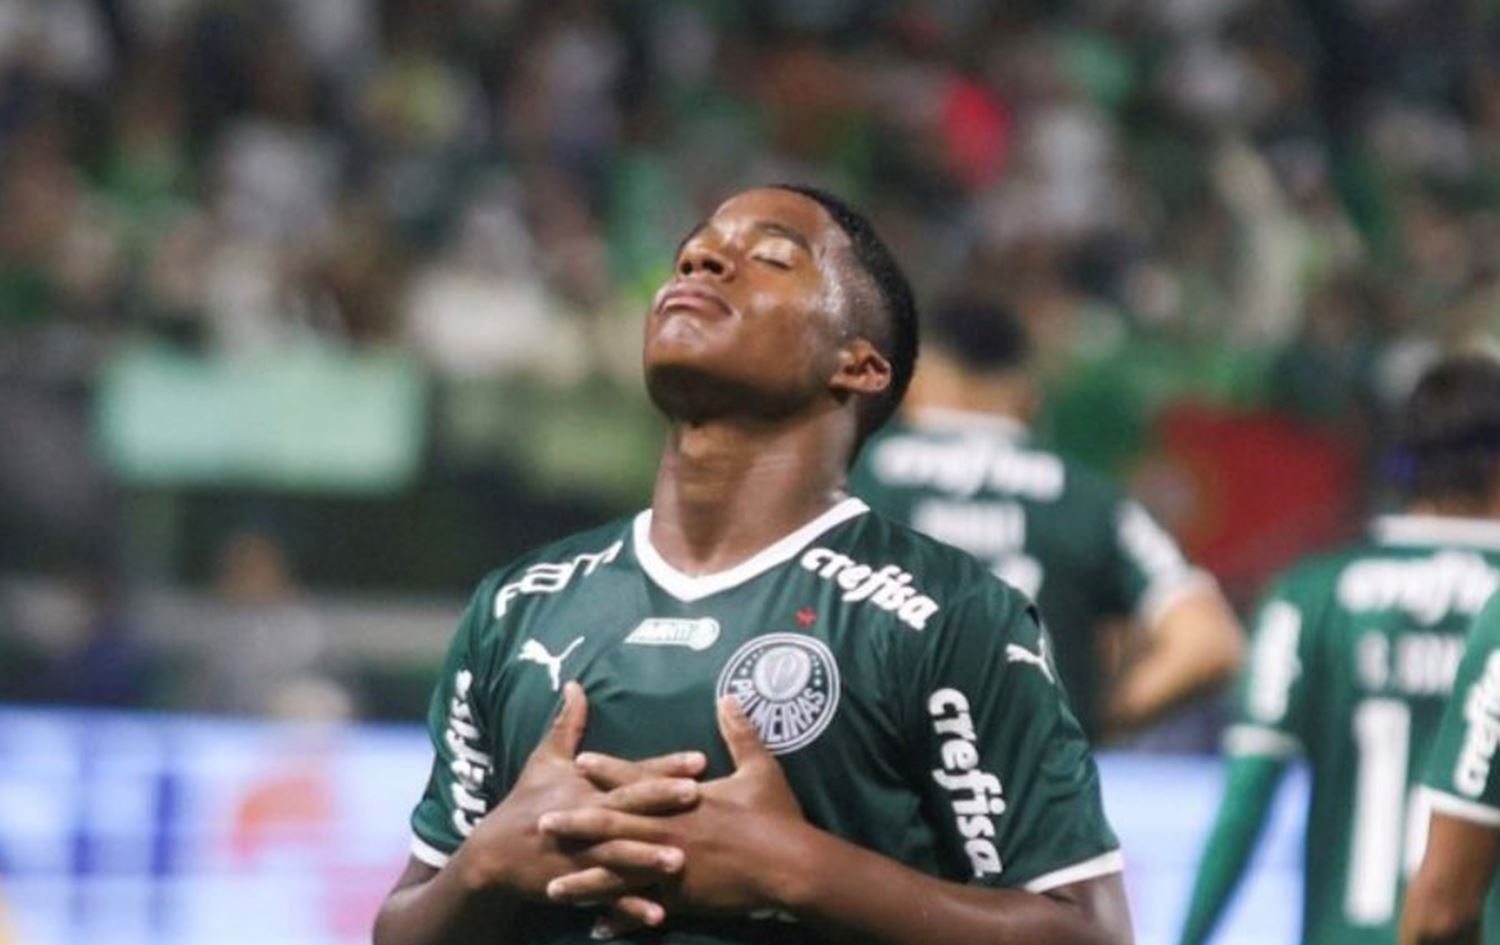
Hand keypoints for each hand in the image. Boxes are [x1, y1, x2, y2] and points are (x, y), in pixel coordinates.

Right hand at [455, 682, 704, 928]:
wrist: (491, 855)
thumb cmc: (525, 801)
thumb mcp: (544, 759)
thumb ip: (567, 723)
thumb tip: (576, 683)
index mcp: (586, 789)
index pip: (631, 774)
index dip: (663, 767)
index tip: (697, 760)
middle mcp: (586, 820)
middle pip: (628, 810)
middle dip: (660, 802)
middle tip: (696, 795)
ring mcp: (581, 855)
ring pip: (619, 857)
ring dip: (647, 859)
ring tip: (679, 861)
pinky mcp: (577, 886)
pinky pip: (607, 898)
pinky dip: (629, 908)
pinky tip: (658, 914)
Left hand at [541, 696, 807, 919]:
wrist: (789, 867)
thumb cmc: (776, 817)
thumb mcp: (760, 768)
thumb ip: (739, 732)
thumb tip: (727, 696)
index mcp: (683, 800)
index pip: (637, 782)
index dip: (607, 771)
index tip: (578, 762)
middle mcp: (668, 833)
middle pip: (613, 827)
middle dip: (575, 824)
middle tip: (542, 822)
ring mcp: (670, 869)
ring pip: (618, 876)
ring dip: (584, 881)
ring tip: (553, 887)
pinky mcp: (681, 900)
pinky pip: (641, 911)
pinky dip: (618, 920)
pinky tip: (595, 929)